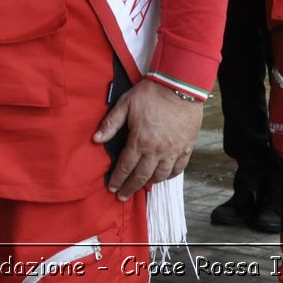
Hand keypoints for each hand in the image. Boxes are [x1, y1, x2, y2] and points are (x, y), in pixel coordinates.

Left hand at [91, 79, 204, 200]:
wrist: (180, 86)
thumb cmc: (152, 93)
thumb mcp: (126, 103)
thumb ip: (111, 123)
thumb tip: (96, 138)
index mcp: (139, 141)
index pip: (126, 166)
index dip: (118, 179)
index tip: (112, 188)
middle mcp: (156, 150)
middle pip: (141, 176)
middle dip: (130, 188)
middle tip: (122, 196)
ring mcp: (173, 151)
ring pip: (160, 175)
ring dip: (149, 183)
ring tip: (141, 187)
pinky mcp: (186, 147)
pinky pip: (178, 168)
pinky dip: (170, 176)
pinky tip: (164, 177)